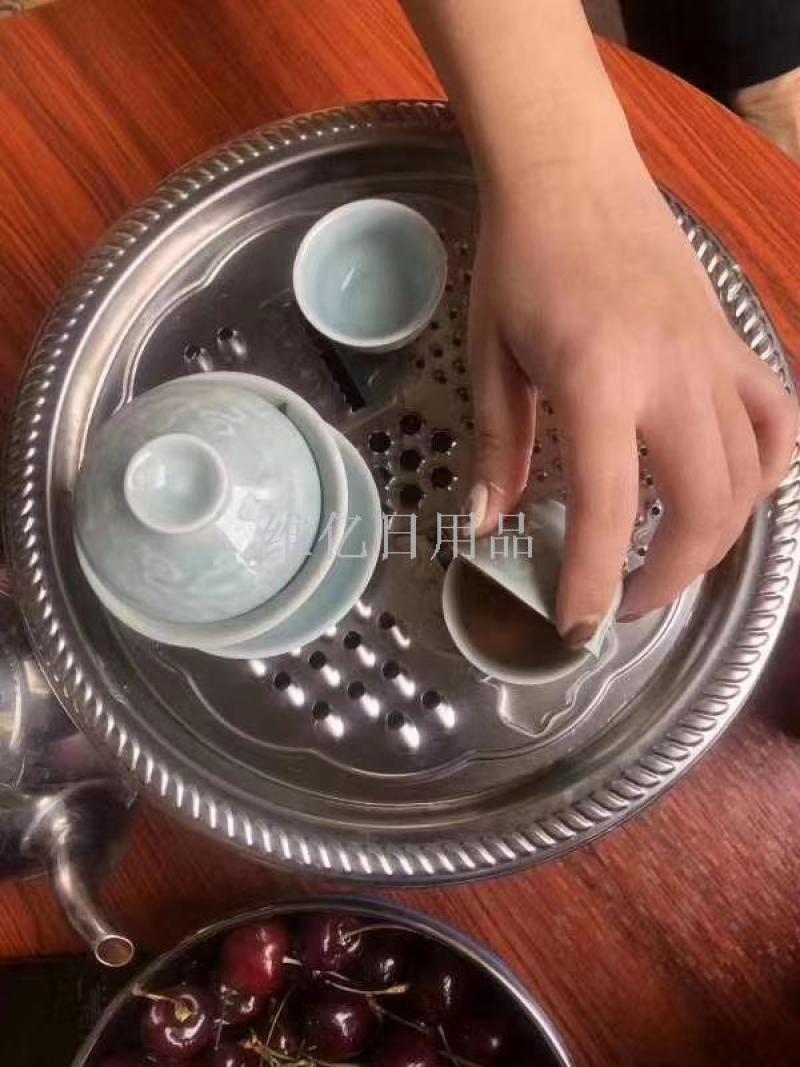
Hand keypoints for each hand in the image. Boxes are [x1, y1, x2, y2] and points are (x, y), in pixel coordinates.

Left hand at [467, 158, 796, 646]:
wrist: (571, 173)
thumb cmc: (519, 260)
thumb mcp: (491, 358)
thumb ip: (497, 446)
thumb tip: (486, 524)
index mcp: (600, 379)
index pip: (609, 507)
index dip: (595, 581)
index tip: (577, 626)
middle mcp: (674, 376)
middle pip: (703, 508)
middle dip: (668, 578)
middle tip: (623, 604)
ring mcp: (716, 358)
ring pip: (749, 477)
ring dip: (716, 540)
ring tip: (668, 565)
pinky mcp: (734, 342)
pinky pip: (776, 421)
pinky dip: (767, 471)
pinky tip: (734, 494)